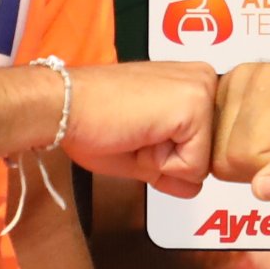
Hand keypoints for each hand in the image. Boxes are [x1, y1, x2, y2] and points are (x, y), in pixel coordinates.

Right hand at [59, 60, 216, 195]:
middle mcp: (202, 80)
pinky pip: (194, 166)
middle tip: (134, 133)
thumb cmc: (91, 119)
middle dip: (168, 160)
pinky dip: (162, 164)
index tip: (136, 132)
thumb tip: (192, 187)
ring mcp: (201, 91)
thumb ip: (172, 169)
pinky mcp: (195, 107)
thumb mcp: (141, 153)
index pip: (201, 147)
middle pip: (206, 155)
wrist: (63, 106)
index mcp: (191, 84)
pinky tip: (139, 134)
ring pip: (202, 162)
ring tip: (136, 133)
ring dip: (164, 161)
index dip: (166, 157)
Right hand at [209, 63, 269, 200]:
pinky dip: (242, 156)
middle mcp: (243, 78)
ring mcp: (229, 86)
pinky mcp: (223, 99)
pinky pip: (214, 150)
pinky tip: (269, 141)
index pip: (244, 155)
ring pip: (214, 157)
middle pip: (222, 158)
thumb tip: (260, 189)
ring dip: (252, 163)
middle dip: (262, 168)